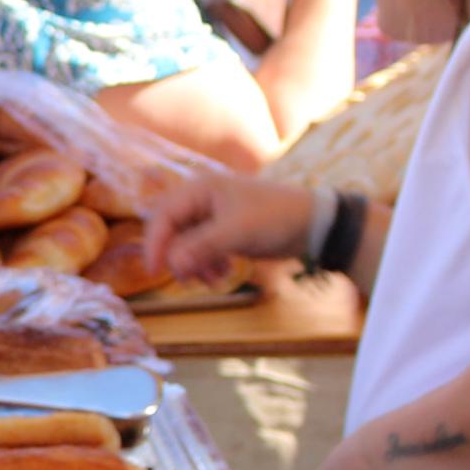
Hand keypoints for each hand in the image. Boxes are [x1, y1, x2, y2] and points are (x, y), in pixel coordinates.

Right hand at [151, 171, 324, 284]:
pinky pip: (203, 250)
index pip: (164, 216)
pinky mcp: (225, 231)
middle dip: (179, 258)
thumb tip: (171, 265)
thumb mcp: (236, 232)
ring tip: (213, 280)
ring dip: (195, 265)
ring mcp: (214, 217)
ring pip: (187, 244)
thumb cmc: (274, 218)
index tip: (155, 271)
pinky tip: (224, 274)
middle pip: (173, 232)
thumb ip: (200, 247)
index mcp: (200, 189)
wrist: (313, 224)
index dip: (155, 243)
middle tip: (188, 280)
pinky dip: (208, 265)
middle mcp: (202, 200)